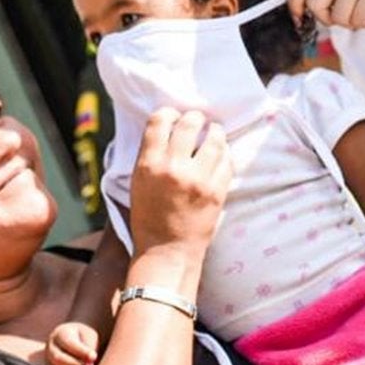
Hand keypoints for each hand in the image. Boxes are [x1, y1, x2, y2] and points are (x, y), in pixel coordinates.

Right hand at [45, 322, 99, 364]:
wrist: (83, 343)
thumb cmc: (88, 339)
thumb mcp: (90, 336)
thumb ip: (89, 348)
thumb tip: (90, 363)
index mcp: (60, 334)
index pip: (67, 343)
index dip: (81, 351)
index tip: (94, 356)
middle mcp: (51, 350)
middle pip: (57, 358)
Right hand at [127, 108, 231, 258]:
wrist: (167, 250)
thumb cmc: (148, 217)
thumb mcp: (137, 182)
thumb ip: (149, 154)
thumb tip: (163, 128)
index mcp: (149, 164)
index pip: (160, 120)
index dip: (168, 113)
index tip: (173, 116)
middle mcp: (173, 167)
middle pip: (189, 123)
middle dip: (195, 118)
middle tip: (197, 120)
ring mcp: (198, 179)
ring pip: (214, 138)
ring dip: (214, 131)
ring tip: (213, 132)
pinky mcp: (217, 191)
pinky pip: (227, 160)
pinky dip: (224, 153)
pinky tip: (220, 153)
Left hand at [290, 0, 364, 29]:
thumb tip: (301, 10)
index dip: (294, 2)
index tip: (298, 17)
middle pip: (315, 3)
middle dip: (327, 17)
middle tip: (344, 16)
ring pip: (336, 16)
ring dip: (350, 22)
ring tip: (362, 11)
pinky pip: (356, 20)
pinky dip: (364, 24)